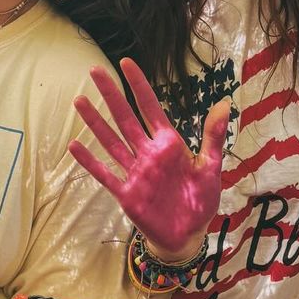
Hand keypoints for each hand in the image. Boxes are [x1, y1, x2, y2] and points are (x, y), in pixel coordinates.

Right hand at [69, 57, 230, 259]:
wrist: (189, 235)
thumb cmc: (199, 200)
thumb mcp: (210, 166)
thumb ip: (213, 136)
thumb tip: (223, 102)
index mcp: (168, 144)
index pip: (150, 107)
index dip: (139, 85)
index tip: (127, 63)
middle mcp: (147, 153)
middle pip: (126, 118)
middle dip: (112, 95)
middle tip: (96, 71)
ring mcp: (135, 172)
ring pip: (111, 141)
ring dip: (96, 122)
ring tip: (80, 100)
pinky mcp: (126, 193)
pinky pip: (105, 174)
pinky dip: (90, 162)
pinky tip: (75, 146)